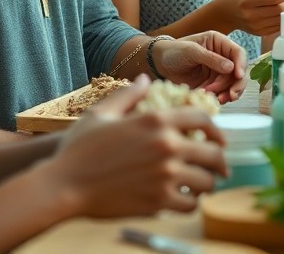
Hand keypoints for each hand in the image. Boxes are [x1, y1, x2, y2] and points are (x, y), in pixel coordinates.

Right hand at [43, 75, 227, 216]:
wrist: (64, 185)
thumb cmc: (79, 149)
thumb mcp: (101, 113)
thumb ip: (128, 95)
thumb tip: (144, 79)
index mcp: (156, 120)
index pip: (202, 119)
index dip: (215, 129)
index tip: (218, 140)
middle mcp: (167, 146)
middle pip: (213, 153)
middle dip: (219, 161)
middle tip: (219, 168)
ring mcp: (165, 175)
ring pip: (205, 182)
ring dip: (206, 184)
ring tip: (200, 185)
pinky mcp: (158, 202)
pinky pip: (190, 204)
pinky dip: (190, 203)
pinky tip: (184, 200)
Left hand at [155, 31, 247, 101]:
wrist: (160, 64)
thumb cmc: (174, 51)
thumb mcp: (192, 51)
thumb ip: (211, 59)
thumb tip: (231, 68)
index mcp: (219, 43)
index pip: (238, 53)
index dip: (241, 65)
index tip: (238, 76)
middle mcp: (223, 57)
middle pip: (239, 72)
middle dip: (235, 85)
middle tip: (229, 95)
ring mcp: (218, 72)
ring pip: (233, 84)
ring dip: (227, 93)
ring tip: (215, 98)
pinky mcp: (213, 84)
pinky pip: (223, 92)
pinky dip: (220, 97)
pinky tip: (211, 99)